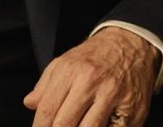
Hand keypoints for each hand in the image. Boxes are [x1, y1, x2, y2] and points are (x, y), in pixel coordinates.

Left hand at [24, 26, 159, 126]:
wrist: (132, 43)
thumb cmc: (97, 55)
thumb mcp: (65, 61)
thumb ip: (44, 85)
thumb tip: (30, 104)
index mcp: (71, 72)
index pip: (47, 110)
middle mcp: (91, 83)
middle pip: (64, 124)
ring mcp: (112, 97)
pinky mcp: (131, 109)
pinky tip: (99, 126)